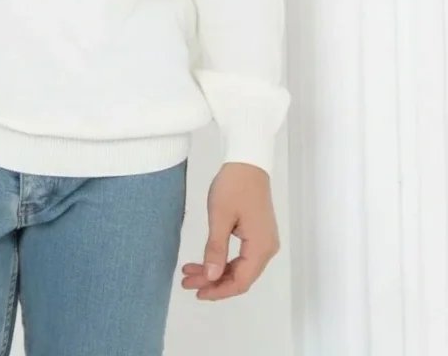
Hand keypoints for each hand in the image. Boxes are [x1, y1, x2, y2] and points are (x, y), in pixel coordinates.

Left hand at [180, 161, 279, 300]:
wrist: (247, 161)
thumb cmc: (233, 186)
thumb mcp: (219, 217)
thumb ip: (215, 249)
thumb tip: (212, 277)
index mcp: (260, 247)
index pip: (241, 281)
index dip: (219, 291)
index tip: (196, 292)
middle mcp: (267, 248)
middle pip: (240, 277)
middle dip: (213, 282)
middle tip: (187, 282)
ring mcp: (264, 241)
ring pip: (239, 267)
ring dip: (215, 271)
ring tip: (190, 272)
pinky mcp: (258, 233)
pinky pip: (241, 256)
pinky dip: (222, 260)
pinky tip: (204, 261)